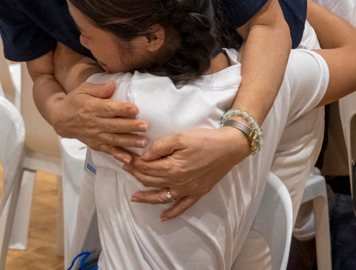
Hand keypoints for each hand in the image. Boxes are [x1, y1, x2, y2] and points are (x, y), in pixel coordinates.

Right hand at [51, 81, 148, 163]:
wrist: (61, 119)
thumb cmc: (75, 101)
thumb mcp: (83, 89)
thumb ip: (99, 88)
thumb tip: (112, 85)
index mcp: (92, 107)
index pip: (108, 109)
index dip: (122, 109)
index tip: (136, 109)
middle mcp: (94, 123)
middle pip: (114, 125)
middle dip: (131, 127)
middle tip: (146, 126)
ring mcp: (95, 136)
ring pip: (114, 140)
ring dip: (129, 141)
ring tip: (143, 142)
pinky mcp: (96, 145)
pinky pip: (108, 151)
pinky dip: (119, 156)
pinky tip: (130, 159)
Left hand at [124, 127, 250, 220]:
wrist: (229, 148)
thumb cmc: (205, 140)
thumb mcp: (180, 137)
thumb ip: (160, 146)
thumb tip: (144, 156)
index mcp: (172, 167)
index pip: (146, 167)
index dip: (135, 162)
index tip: (127, 157)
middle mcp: (177, 182)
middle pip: (150, 181)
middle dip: (136, 174)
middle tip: (126, 168)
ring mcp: (187, 190)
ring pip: (161, 197)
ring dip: (146, 198)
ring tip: (134, 197)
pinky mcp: (197, 193)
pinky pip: (182, 207)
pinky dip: (171, 213)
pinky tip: (162, 217)